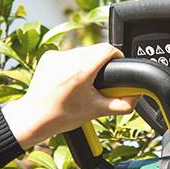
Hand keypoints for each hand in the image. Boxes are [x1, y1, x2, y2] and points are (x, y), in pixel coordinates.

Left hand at [1, 43, 140, 149]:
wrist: (33, 118)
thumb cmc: (61, 116)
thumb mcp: (96, 111)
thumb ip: (122, 104)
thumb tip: (136, 96)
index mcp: (81, 71)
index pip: (107, 49)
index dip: (117, 57)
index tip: (118, 66)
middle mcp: (68, 60)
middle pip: (96, 50)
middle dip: (102, 63)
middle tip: (100, 81)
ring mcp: (56, 57)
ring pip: (82, 51)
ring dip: (87, 62)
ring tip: (83, 82)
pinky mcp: (48, 57)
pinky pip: (68, 54)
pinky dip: (72, 64)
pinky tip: (69, 80)